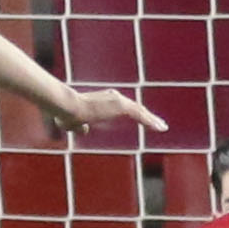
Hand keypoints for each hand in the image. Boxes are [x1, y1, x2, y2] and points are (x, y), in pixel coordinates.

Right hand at [48, 89, 168, 137]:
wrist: (66, 107)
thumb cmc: (65, 114)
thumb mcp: (74, 123)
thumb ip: (81, 126)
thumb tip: (85, 130)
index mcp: (104, 100)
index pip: (124, 107)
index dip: (135, 114)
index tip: (143, 119)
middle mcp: (114, 97)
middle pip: (136, 108)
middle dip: (148, 116)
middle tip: (159, 124)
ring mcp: (118, 100)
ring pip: (140, 111)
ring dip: (152, 119)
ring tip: (163, 127)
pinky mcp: (120, 105)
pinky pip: (140, 114)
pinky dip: (150, 120)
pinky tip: (160, 127)